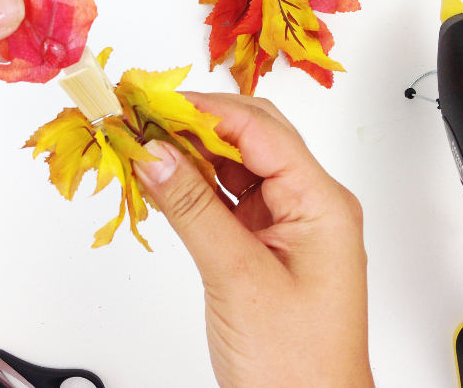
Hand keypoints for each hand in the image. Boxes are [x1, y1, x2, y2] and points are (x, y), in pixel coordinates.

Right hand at [134, 93, 371, 387]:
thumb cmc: (295, 364)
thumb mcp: (236, 277)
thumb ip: (191, 208)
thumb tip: (154, 153)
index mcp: (321, 203)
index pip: (259, 129)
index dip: (204, 109)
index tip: (153, 101)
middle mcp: (307, 205)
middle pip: (249, 138)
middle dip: (195, 122)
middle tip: (141, 116)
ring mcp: (284, 224)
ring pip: (233, 166)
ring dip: (188, 151)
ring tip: (141, 142)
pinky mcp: (262, 244)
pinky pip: (223, 198)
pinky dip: (190, 185)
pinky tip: (159, 178)